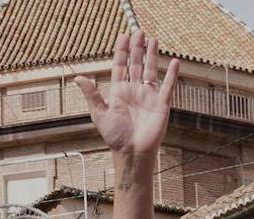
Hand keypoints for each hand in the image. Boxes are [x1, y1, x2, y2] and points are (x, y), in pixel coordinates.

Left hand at [75, 31, 179, 159]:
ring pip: (151, 70)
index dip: (122, 51)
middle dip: (137, 48)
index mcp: (119, 92)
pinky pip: (168, 86)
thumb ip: (91, 95)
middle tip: (138, 31)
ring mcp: (148, 96)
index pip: (120, 66)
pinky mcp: (161, 104)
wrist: (132, 152)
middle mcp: (134, 92)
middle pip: (136, 64)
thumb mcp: (100, 113)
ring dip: (152, 55)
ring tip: (153, 39)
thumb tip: (79, 78)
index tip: (123, 36)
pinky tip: (174, 61)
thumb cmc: (115, 136)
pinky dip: (172, 74)